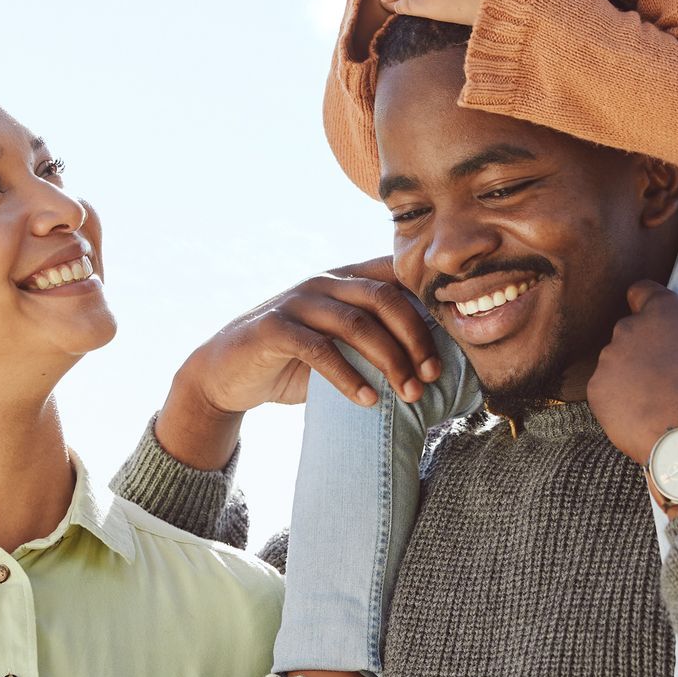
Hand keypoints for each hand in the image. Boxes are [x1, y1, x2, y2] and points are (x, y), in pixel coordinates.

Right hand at [156, 260, 441, 471]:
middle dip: (416, 338)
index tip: (452, 340)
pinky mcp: (273, 329)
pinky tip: (367, 400)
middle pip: (384, 298)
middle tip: (432, 375)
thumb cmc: (292, 363)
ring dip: (389, 360)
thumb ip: (374, 343)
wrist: (225, 375)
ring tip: (409, 393)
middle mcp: (324, 282)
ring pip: (355, 323)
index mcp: (345, 280)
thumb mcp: (339, 348)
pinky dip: (347, 377)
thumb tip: (432, 366)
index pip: (396, 276)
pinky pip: (319, 350)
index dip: (427, 302)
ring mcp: (297, 302)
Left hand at [585, 281, 677, 468]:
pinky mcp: (598, 395)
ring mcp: (610, 362)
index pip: (643, 290)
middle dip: (646, 349)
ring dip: (631, 377)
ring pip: (617, 365)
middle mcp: (630, 330)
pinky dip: (619, 405)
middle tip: (672, 374)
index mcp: (665, 312)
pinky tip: (643, 417)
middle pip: (631, 333)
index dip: (649, 302)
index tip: (660, 320)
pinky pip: (605, 395)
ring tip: (659, 400)